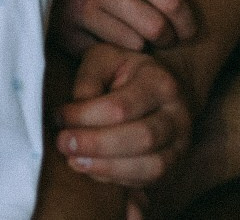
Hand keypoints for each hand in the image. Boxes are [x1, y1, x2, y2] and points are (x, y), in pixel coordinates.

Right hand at [51, 0, 196, 55]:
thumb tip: (181, 14)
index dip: (187, 21)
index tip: (189, 30)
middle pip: (155, 27)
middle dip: (166, 39)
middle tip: (163, 40)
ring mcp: (79, 9)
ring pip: (132, 44)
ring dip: (137, 46)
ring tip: (129, 35)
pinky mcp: (64, 33)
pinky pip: (104, 53)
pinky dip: (109, 52)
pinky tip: (103, 40)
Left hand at [55, 42, 196, 190]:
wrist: (164, 87)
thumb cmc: (126, 71)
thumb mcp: (106, 59)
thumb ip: (88, 80)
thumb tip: (72, 115)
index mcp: (159, 82)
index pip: (121, 106)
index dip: (86, 116)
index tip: (60, 117)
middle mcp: (177, 116)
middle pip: (140, 139)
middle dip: (97, 145)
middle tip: (64, 144)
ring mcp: (179, 145)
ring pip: (149, 167)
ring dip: (107, 168)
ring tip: (75, 161)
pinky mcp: (173, 167)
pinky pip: (148, 181)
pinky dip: (118, 179)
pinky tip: (92, 170)